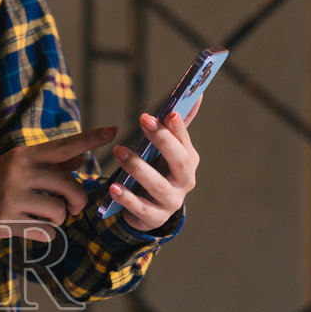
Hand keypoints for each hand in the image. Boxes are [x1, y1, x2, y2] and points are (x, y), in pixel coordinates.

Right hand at [0, 126, 115, 242]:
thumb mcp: (19, 167)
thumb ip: (49, 164)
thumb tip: (79, 158)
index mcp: (24, 155)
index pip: (63, 146)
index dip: (89, 139)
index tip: (113, 132)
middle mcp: (18, 172)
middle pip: (68, 184)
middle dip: (77, 200)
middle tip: (74, 207)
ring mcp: (12, 196)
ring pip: (58, 211)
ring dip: (59, 219)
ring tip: (46, 218)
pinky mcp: (7, 219)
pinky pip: (45, 231)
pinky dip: (46, 233)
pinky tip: (32, 228)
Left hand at [107, 101, 201, 232]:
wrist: (150, 210)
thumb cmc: (158, 172)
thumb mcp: (167, 150)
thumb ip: (178, 126)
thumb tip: (198, 94)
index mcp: (189, 161)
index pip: (185, 141)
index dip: (178, 127)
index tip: (169, 112)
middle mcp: (185, 182)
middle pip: (178, 161)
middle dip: (162, 140)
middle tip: (143, 119)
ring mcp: (171, 202)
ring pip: (157, 184)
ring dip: (137, 166)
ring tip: (118, 151)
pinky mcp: (154, 217)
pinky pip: (140, 207)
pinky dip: (126, 198)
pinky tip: (113, 187)